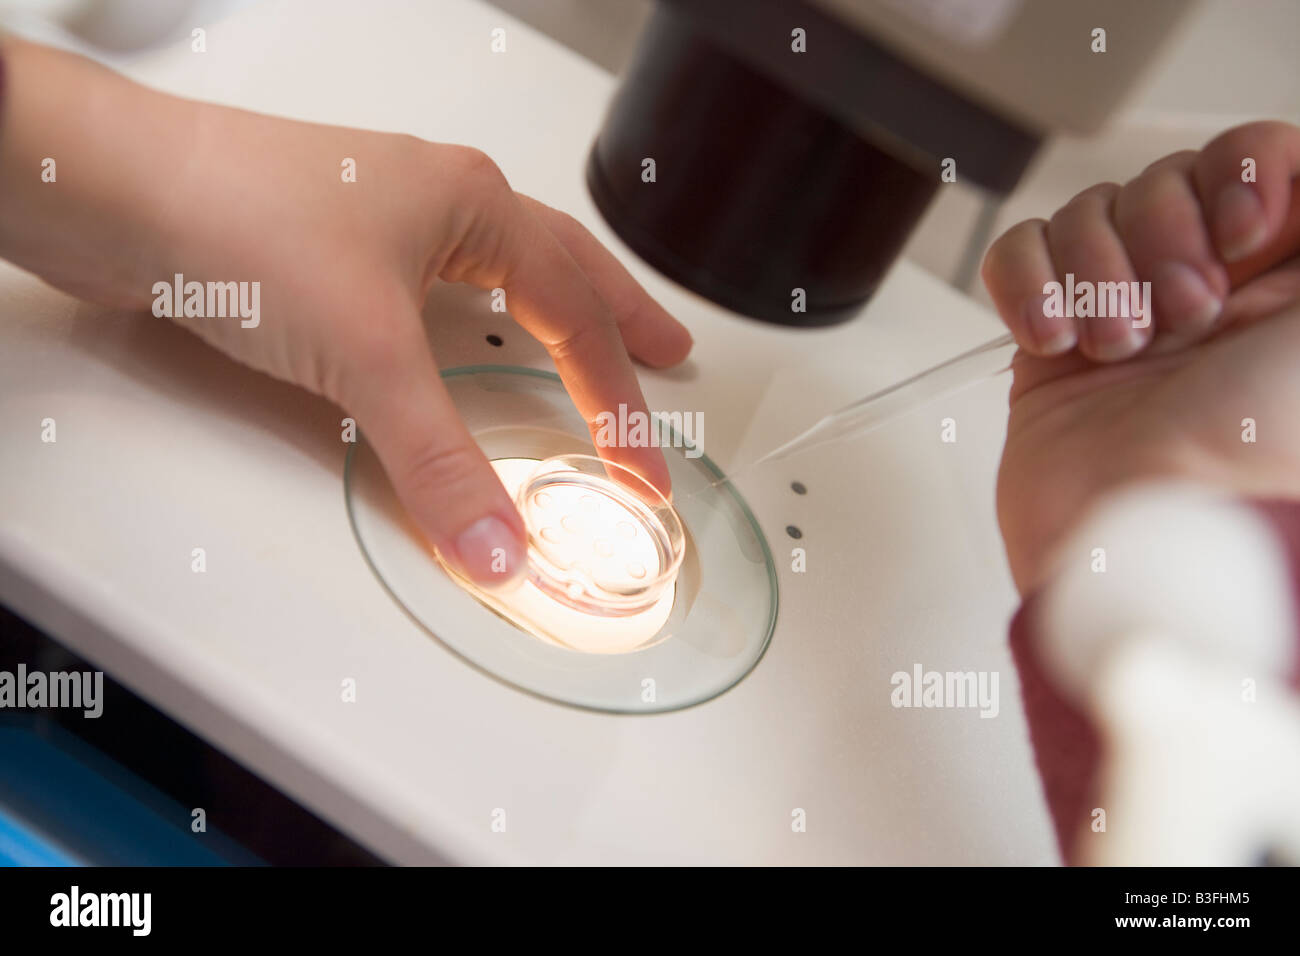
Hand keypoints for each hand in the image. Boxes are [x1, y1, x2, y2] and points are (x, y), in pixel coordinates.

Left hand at [0, 39, 691, 584]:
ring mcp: (385, 223)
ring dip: (553, 312)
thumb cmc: (238, 217)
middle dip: (620, 317)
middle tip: (668, 352)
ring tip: (587, 343)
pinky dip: (476, 324)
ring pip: (499, 272)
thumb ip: (438, 461)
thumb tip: (495, 544)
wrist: (114, 194)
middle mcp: (439, 204)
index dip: (618, 403)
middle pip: (561, 268)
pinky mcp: (332, 254)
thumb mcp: (367, 354)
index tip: (644, 468)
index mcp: (474, 205)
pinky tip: (462, 343)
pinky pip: (438, 292)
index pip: (575, 319)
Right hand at [982, 122, 1299, 592]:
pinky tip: (1054, 337)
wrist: (1155, 534)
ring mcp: (1123, 311)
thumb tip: (1298, 175)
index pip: (1255, 158)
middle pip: (1163, 179)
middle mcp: (1207, 288)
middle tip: (1183, 314)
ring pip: (1086, 212)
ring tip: (1118, 346)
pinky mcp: (1048, 342)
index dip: (1239, 173)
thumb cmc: (1263, 446)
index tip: (1243, 232)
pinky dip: (1026, 283)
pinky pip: (1018, 256)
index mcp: (1285, 276)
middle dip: (1163, 234)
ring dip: (1097, 270)